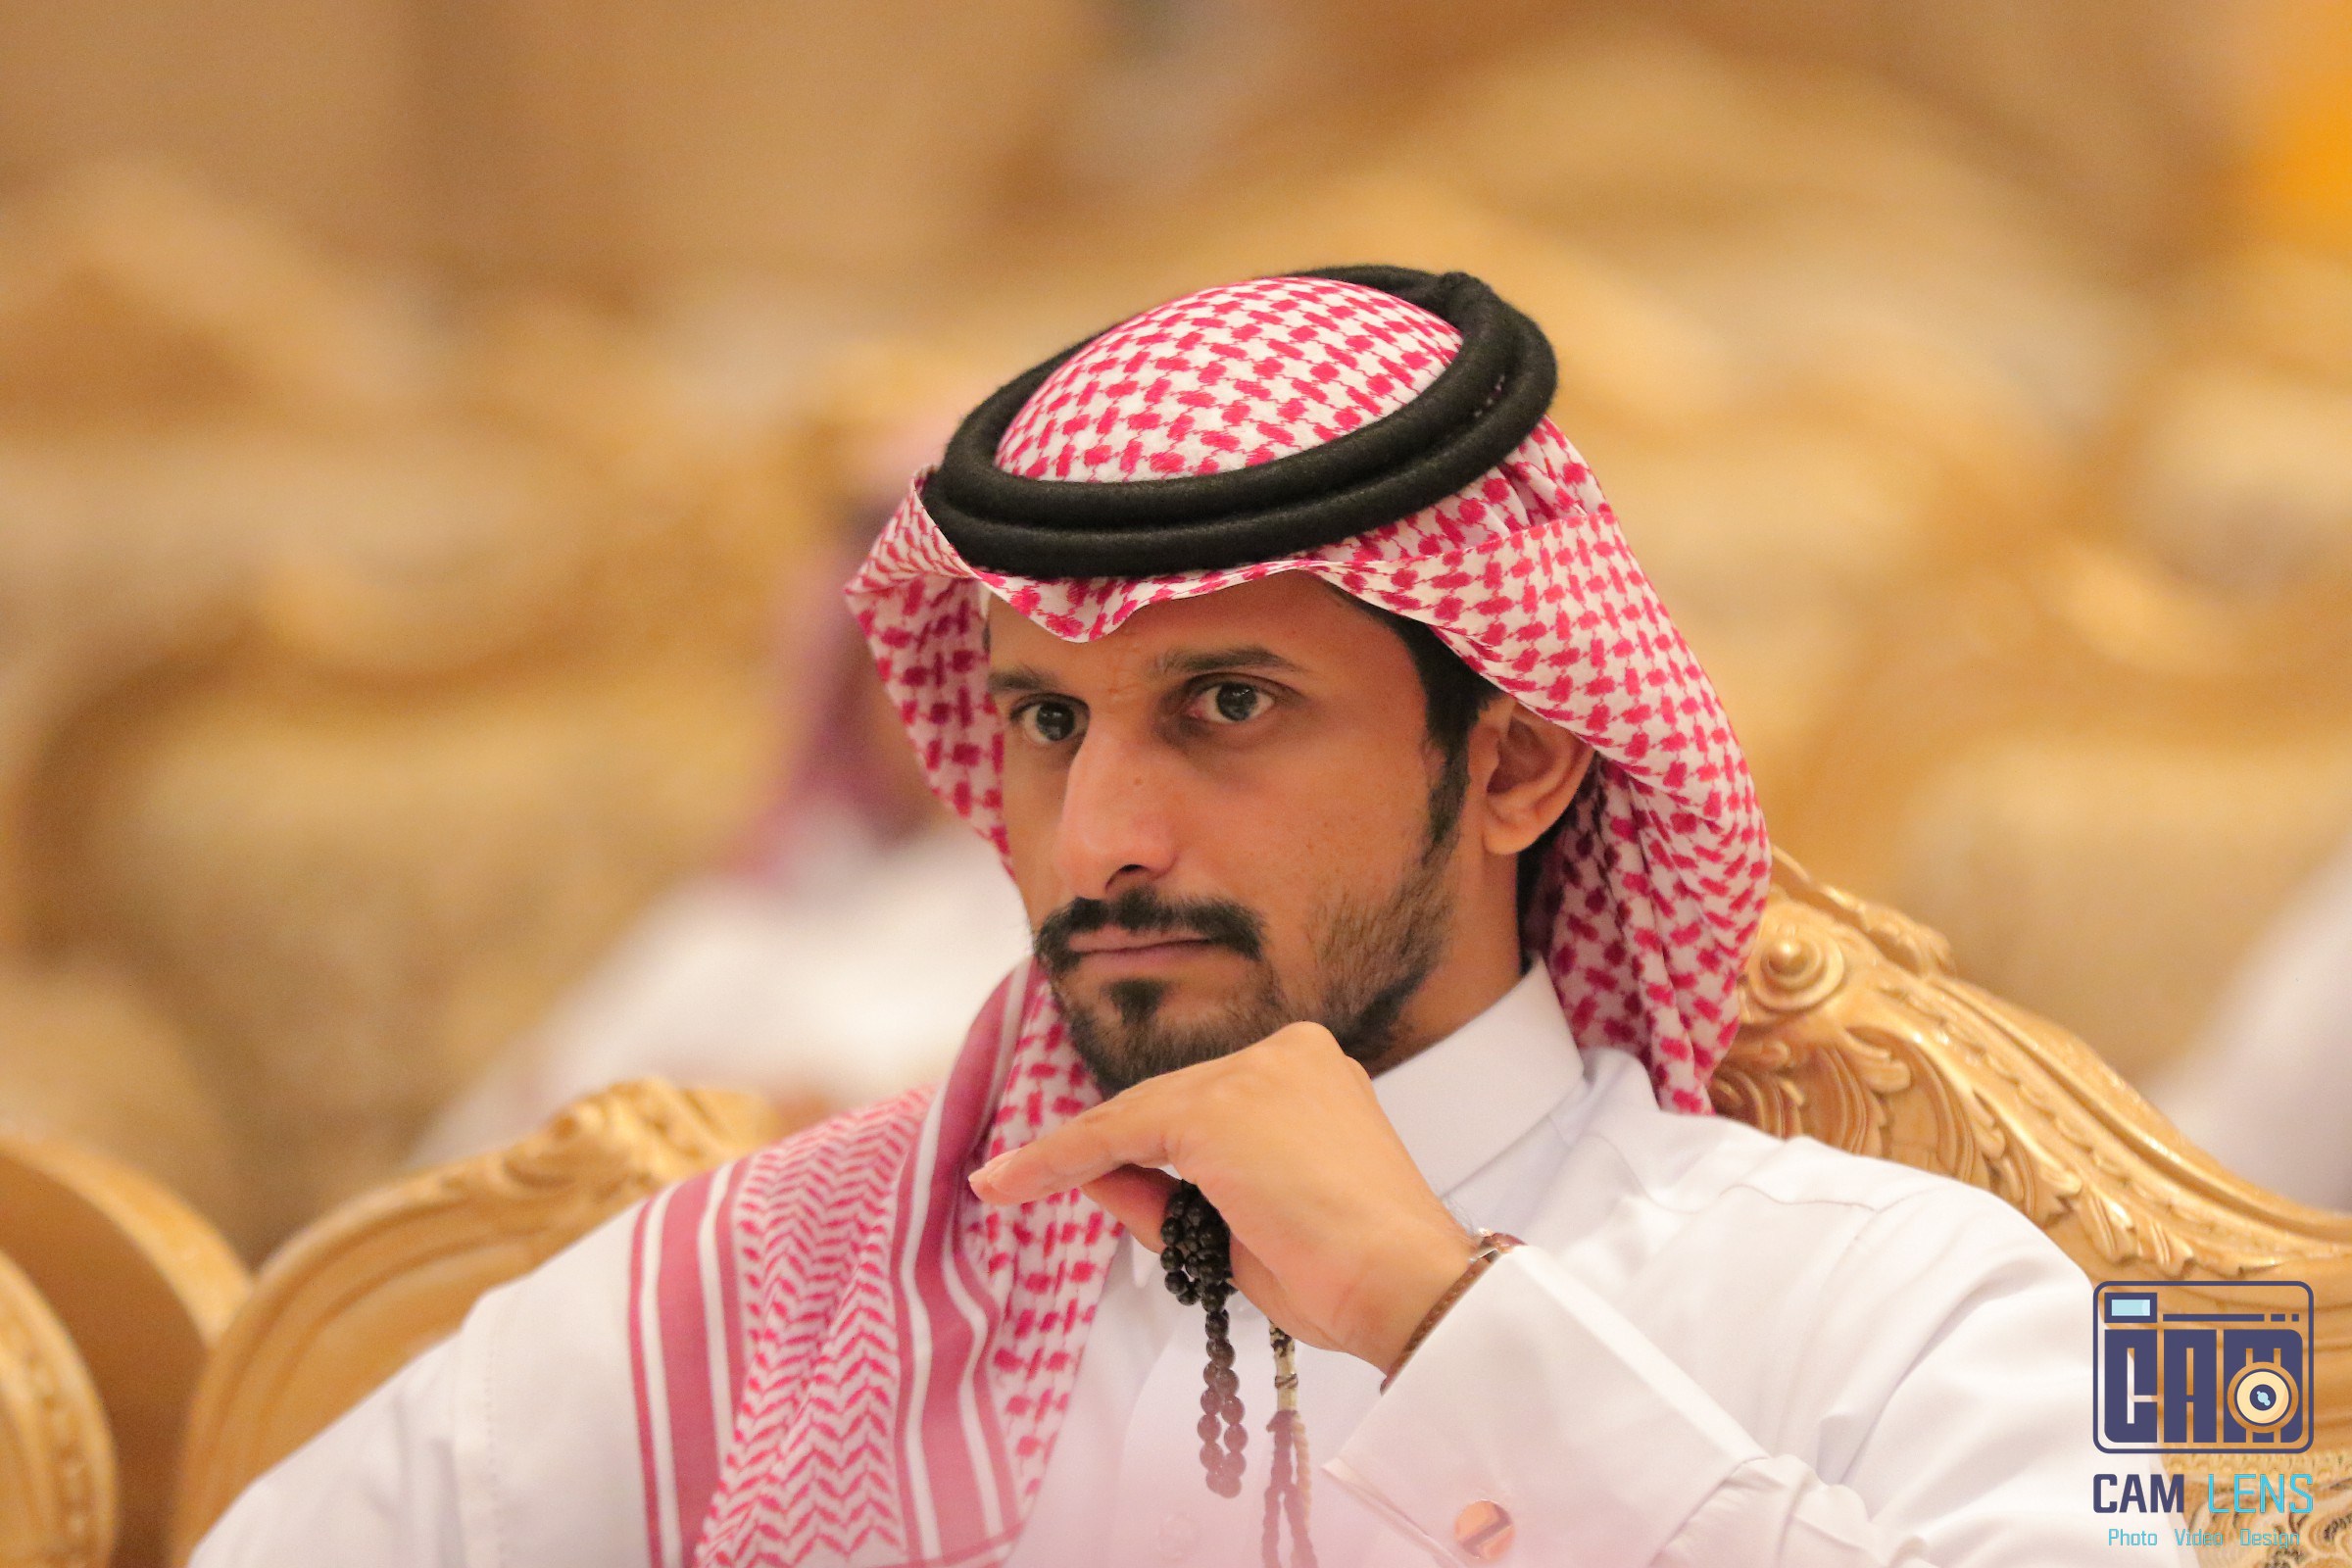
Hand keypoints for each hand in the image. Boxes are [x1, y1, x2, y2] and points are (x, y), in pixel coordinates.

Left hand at [969, 1022, 1476, 1373]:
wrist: (1403, 1284)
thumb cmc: (1346, 1271)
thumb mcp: (1240, 1227)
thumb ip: (1166, 1193)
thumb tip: (1088, 1174)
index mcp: (1311, 1074)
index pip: (1203, 1104)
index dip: (1136, 1141)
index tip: (1085, 1166)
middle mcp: (1287, 1054)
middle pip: (1168, 1102)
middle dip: (1102, 1149)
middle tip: (1020, 1179)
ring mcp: (1253, 1074)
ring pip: (1141, 1114)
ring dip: (1071, 1153)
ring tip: (1006, 1183)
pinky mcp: (1218, 1107)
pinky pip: (1118, 1133)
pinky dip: (1060, 1157)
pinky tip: (1012, 1181)